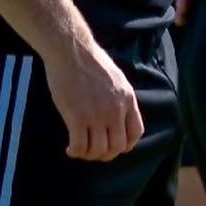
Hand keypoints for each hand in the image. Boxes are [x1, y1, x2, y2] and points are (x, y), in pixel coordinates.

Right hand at [44, 38, 142, 160]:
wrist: (71, 50)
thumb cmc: (90, 60)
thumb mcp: (116, 78)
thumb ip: (120, 98)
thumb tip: (119, 115)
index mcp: (127, 99)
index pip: (135, 133)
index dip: (125, 145)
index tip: (113, 145)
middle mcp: (115, 110)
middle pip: (117, 147)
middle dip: (105, 154)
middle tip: (93, 151)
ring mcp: (97, 115)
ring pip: (98, 150)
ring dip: (89, 155)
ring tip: (80, 150)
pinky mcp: (77, 118)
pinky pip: (80, 146)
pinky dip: (75, 152)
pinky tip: (70, 149)